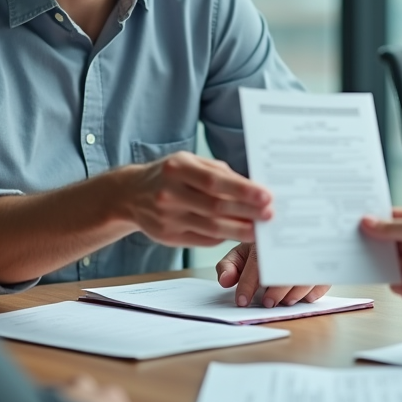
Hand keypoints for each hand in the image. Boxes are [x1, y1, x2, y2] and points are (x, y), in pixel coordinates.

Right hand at [117, 152, 272, 245]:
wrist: (131, 194)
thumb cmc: (169, 174)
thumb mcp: (189, 162)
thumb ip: (219, 172)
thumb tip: (252, 187)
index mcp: (177, 168)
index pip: (215, 181)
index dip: (243, 190)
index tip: (266, 196)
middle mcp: (169, 193)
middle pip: (215, 207)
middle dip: (247, 212)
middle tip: (270, 215)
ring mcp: (167, 217)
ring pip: (211, 227)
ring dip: (239, 229)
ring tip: (259, 229)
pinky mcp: (168, 236)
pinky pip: (202, 239)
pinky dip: (223, 237)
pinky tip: (238, 234)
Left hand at [215, 241, 330, 307]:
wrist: (287, 226)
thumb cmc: (261, 248)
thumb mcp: (241, 253)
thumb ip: (229, 267)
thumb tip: (225, 281)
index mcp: (265, 240)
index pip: (256, 262)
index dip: (247, 283)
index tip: (242, 301)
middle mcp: (288, 243)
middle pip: (285, 266)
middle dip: (276, 289)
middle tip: (267, 303)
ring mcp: (308, 252)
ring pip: (306, 273)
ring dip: (296, 292)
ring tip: (286, 302)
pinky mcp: (323, 262)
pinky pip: (324, 278)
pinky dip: (316, 290)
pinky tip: (307, 297)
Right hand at [360, 207, 401, 318]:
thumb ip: (389, 228)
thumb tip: (368, 222)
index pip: (393, 219)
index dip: (376, 222)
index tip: (359, 226)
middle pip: (390, 245)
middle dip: (381, 252)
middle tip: (367, 255)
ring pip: (393, 268)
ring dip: (394, 274)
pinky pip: (401, 287)